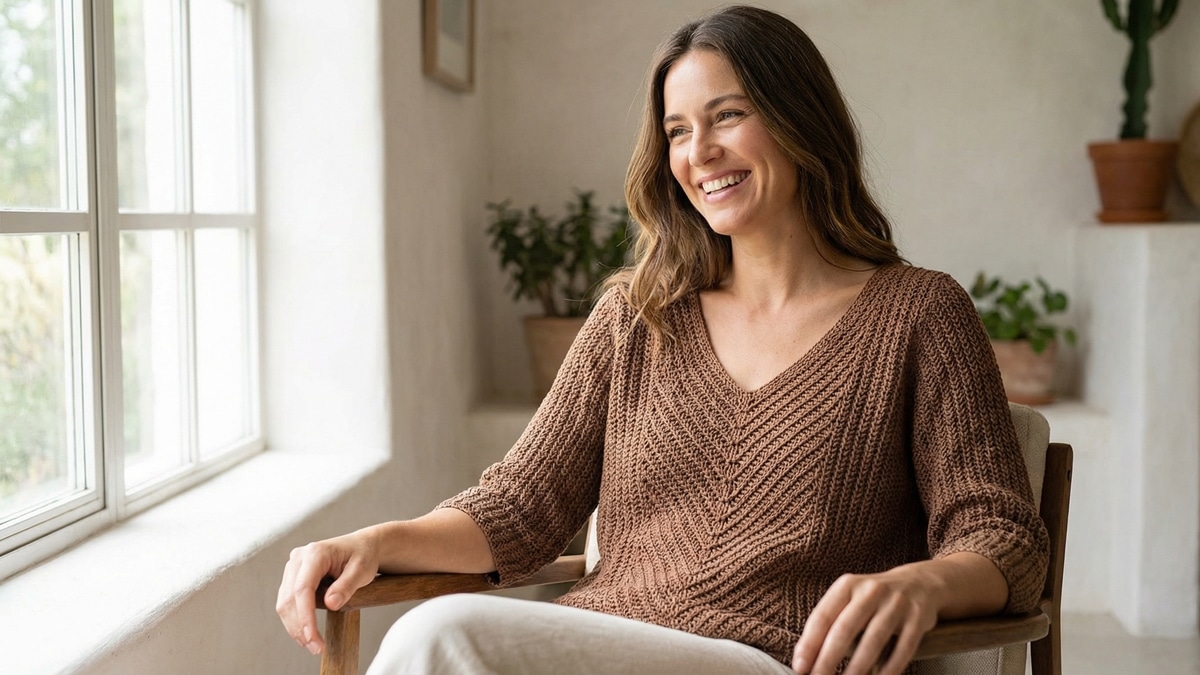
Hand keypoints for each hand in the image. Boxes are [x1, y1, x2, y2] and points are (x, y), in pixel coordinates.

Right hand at [275, 530, 380, 655]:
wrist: (362, 546)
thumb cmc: (363, 555)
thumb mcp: (362, 570)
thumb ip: (346, 586)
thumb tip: (331, 604)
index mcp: (315, 553)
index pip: (303, 589)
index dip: (305, 616)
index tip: (312, 637)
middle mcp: (299, 558)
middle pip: (290, 598)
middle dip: (299, 627)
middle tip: (315, 648)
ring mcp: (293, 567)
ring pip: (285, 602)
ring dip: (295, 626)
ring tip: (312, 644)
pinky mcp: (293, 576)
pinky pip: (288, 601)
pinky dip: (295, 618)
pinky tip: (306, 632)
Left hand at [791, 566, 938, 674]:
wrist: (919, 582)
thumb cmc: (873, 600)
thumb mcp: (850, 599)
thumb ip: (831, 622)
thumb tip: (807, 659)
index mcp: (847, 585)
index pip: (822, 616)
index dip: (809, 643)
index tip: (800, 667)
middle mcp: (871, 591)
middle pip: (845, 629)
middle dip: (828, 659)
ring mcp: (896, 603)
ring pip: (873, 640)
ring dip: (857, 668)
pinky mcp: (917, 618)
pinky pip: (903, 648)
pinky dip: (890, 668)